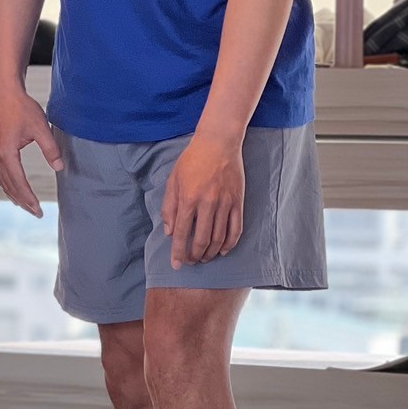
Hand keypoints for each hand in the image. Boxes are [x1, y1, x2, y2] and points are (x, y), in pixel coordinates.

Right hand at [0, 88, 62, 216]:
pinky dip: (9, 186)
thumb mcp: (40, 127)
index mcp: (7, 153)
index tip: (39, 210)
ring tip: (27, 207)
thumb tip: (59, 166)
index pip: (19, 183)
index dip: (29, 198)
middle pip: (10, 186)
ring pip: (4, 182)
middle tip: (37, 214)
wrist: (4, 94)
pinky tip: (16, 191)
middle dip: (23, 202)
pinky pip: (2, 174)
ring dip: (15, 196)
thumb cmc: (21, 108)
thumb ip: (50, 148)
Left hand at [161, 135, 244, 268]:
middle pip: (201, 240)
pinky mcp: (238, 202)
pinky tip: (222, 250)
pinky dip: (230, 244)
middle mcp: (207, 203)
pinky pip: (236, 229)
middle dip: (194, 256)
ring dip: (210, 252)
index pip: (182, 233)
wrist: (218, 143)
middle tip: (191, 262)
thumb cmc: (192, 160)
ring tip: (204, 258)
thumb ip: (169, 207)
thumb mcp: (173, 181)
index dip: (178, 252)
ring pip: (219, 238)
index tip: (176, 265)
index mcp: (188, 199)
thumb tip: (170, 231)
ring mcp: (225, 203)